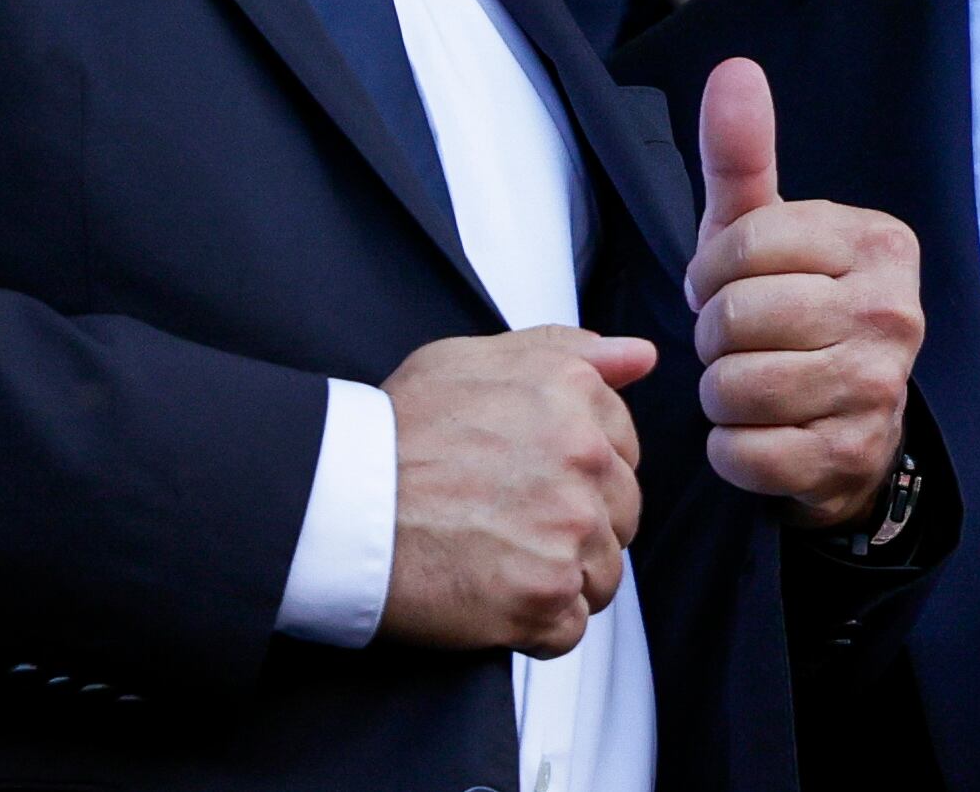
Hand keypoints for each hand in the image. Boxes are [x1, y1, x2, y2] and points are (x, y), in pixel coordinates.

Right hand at [379, 325, 657, 657]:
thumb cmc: (397, 430)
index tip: (534, 482)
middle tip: (509, 525)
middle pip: (621, 515)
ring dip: (559, 578)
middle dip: (576, 526)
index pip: (624, 450)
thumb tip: (639, 358)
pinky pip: (570, 628)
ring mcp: (569, 532)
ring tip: (497, 562)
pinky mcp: (544, 597)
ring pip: (603, 575)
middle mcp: (585, 460)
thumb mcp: (475, 358)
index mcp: (574, 397)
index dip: (581, 473)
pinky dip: (536, 626)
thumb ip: (569, 351)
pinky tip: (492, 598)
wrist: (339, 502)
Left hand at [684, 58, 921, 529]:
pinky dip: (730, 448)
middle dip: (713, 336)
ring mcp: (880, 389)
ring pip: (734, 388)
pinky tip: (759, 431)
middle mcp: (895, 313)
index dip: (710, 273)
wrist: (848, 425)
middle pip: (736, 318)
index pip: (742, 244)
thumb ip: (744, 154)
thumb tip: (734, 69)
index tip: (729, 286)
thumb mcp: (765, 230)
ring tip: (747, 383)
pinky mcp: (852, 457)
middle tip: (737, 342)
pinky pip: (744, 452)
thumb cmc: (793, 308)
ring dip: (719, 394)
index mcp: (879, 244)